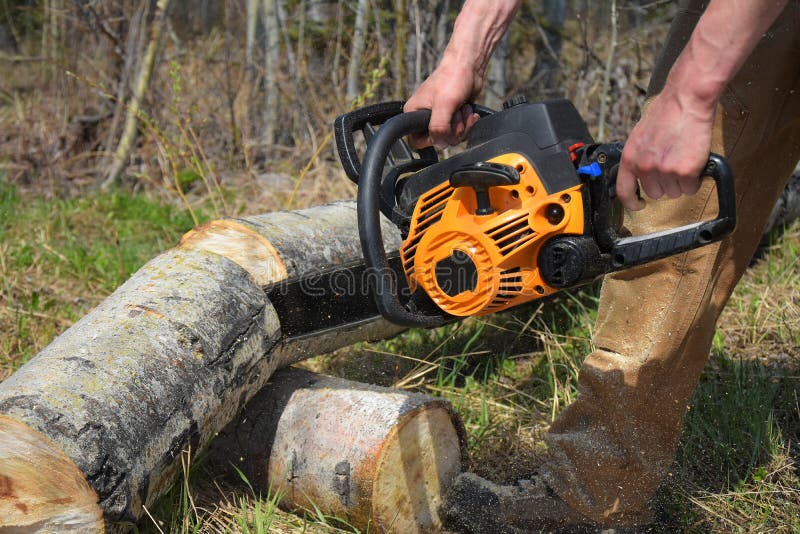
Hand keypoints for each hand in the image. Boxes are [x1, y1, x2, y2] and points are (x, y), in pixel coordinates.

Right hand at [403, 57, 482, 147]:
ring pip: (451, 137)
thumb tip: (440, 145)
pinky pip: (460, 131)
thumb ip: (439, 127)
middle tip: (457, 113)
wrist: (469, 66)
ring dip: (462, 125)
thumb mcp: (444, 104)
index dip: (432, 139)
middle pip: (438, 140)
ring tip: (463, 109)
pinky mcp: (452, 117)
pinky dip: (468, 123)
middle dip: (453, 130)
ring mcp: (439, 118)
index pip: (416, 141)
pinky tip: (468, 111)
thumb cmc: (452, 78)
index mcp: (413, 113)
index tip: (443, 129)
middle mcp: (424, 117)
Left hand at [616, 88, 715, 210]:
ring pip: (674, 192)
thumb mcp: (640, 135)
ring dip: (681, 182)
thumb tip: (641, 171)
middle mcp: (644, 167)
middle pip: (655, 193)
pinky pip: (691, 188)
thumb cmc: (666, 111)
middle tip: (673, 165)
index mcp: (630, 158)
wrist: (686, 100)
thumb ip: (639, 156)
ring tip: (684, 159)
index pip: (624, 191)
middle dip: (665, 184)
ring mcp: (665, 170)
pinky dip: (695, 180)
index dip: (632, 203)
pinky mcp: (685, 171)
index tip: (639, 205)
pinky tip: (694, 162)